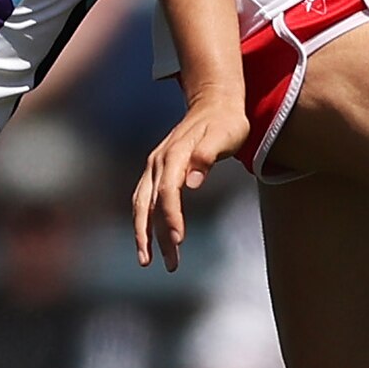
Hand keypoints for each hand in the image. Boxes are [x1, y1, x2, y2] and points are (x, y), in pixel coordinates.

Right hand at [133, 86, 252, 270]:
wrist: (213, 103)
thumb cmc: (225, 122)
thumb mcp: (227, 135)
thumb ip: (208, 155)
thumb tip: (192, 181)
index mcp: (174, 154)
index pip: (167, 192)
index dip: (171, 217)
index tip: (179, 240)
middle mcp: (158, 162)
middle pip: (148, 204)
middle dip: (153, 236)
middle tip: (168, 263)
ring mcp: (154, 166)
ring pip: (141, 205)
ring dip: (144, 234)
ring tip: (149, 261)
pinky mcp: (156, 171)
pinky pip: (143, 201)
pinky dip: (143, 222)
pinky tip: (149, 240)